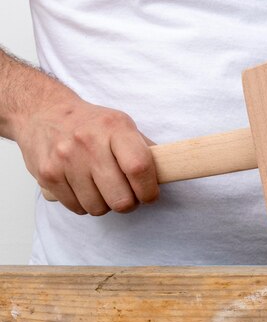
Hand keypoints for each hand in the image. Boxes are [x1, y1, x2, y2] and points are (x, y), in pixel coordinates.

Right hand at [16, 96, 158, 215]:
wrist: (45, 113)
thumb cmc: (92, 124)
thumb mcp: (122, 125)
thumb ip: (144, 149)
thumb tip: (167, 173)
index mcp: (115, 128)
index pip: (139, 168)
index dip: (149, 189)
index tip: (150, 194)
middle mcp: (89, 143)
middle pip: (120, 197)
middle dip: (129, 203)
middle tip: (128, 195)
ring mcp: (66, 160)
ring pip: (98, 207)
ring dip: (106, 205)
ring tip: (104, 189)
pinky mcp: (48, 175)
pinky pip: (77, 208)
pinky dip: (85, 204)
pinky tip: (86, 188)